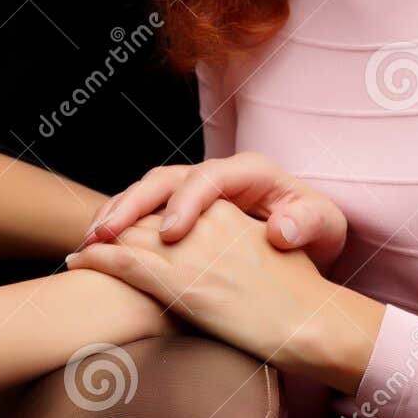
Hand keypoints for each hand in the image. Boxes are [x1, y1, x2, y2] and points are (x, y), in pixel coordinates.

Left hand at [68, 201, 354, 383]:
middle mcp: (201, 223)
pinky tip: (77, 262)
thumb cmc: (298, 295)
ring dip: (97, 241)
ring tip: (80, 249)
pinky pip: (123, 262)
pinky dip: (95, 260)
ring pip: (127, 234)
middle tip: (90, 234)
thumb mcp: (266, 252)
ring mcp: (188, 251)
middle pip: (143, 215)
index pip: (170, 201)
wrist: (312, 320)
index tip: (123, 220)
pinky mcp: (178, 281)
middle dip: (113, 223)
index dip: (141, 210)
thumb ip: (235, 240)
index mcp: (224, 211)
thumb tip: (219, 248)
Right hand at [81, 154, 347, 273]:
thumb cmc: (316, 229)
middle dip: (133, 205)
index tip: (171, 236)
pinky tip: (99, 245)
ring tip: (92, 240)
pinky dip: (120, 223)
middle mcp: (215, 173)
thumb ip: (306, 224)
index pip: (209, 179)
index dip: (186, 204)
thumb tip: (280, 231)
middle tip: (107, 235)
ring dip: (118, 213)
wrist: (310, 232)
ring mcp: (194, 188)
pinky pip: (144, 209)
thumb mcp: (325, 227)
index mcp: (249, 171)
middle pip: (165, 179)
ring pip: (147, 190)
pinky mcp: (180, 207)